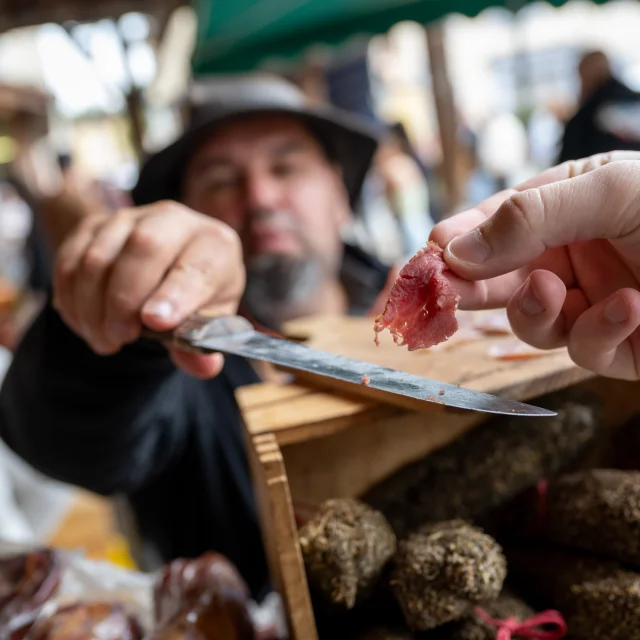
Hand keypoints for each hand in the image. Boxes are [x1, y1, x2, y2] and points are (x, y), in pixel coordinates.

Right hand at [53, 201, 244, 377]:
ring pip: (98, 256)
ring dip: (94, 306)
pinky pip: (70, 260)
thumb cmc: (196, 296)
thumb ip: (205, 346)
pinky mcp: (94, 226)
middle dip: (125, 300)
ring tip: (106, 339)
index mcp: (214, 245)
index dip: (175, 294)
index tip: (156, 323)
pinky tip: (87, 323)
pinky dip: (71, 298)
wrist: (170, 268)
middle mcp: (174, 220)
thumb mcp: (209, 321)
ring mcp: (131, 219)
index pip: (196, 265)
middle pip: (144, 247)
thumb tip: (205, 367)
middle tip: (121, 338)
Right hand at [430, 152, 639, 379]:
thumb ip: (530, 216)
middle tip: (441, 292)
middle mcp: (570, 258)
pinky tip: (628, 308)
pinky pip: (585, 347)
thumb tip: (454, 249)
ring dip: (533, 310)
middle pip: (498, 278)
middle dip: (469, 286)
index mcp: (564, 209)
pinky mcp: (616, 346)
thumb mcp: (610, 191)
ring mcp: (589, 304)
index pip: (493, 227)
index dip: (458, 243)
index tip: (427, 257)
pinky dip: (599, 332)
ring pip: (530, 320)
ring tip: (552, 290)